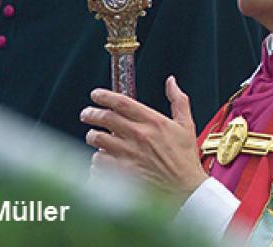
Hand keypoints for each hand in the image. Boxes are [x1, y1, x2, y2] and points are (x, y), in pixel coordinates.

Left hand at [80, 76, 207, 202]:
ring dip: (93, 136)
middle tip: (86, 114)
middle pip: (104, 118)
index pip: (121, 102)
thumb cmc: (185, 160)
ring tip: (94, 137)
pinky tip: (103, 159)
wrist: (185, 192)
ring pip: (97, 139)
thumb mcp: (186, 125)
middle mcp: (138, 136)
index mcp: (153, 122)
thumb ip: (178, 100)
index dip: (104, 96)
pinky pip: (98, 161)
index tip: (95, 95)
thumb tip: (171, 81)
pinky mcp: (120, 173)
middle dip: (91, 114)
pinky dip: (97, 159)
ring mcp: (128, 155)